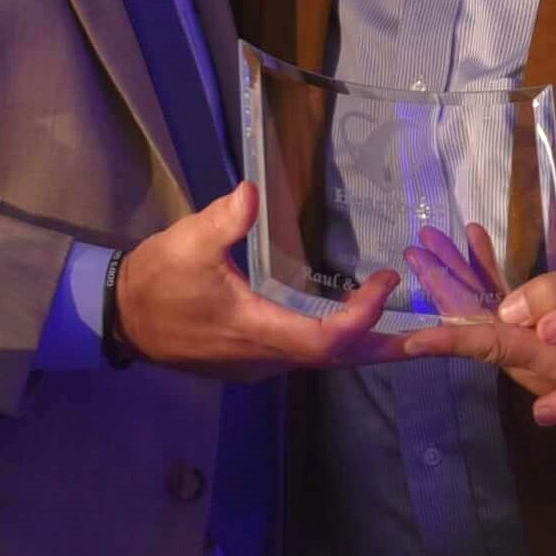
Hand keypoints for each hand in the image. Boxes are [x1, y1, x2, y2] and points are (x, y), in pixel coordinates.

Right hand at [114, 182, 408, 380]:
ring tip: (407, 324)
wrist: (122, 320)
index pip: (325, 341)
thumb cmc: (156, 282)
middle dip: (385, 345)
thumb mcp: (184, 243)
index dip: (361, 317)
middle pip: (338, 360)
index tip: (385, 280)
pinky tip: (354, 320)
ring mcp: (259, 363)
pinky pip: (307, 354)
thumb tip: (252, 192)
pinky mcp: (252, 360)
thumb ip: (221, 220)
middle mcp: (266, 358)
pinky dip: (339, 340)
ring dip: (365, 342)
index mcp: (256, 331)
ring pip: (324, 360)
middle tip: (433, 334)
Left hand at [402, 241, 555, 396]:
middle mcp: (538, 362)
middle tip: (415, 247)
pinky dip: (488, 275)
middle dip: (445, 285)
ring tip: (431, 238)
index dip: (450, 339)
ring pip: (488, 314)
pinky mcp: (543, 337)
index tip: (408, 341)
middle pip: (480, 325)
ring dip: (459, 276)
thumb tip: (507, 312)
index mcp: (554, 356)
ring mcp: (538, 351)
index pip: (491, 345)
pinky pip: (507, 308)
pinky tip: (473, 239)